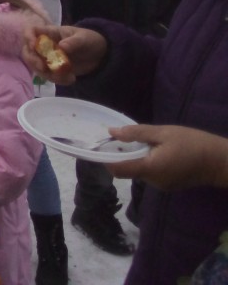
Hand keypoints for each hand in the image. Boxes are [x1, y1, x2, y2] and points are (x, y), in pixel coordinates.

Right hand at [21, 25, 107, 83]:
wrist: (99, 55)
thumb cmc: (89, 40)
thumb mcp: (84, 39)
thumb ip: (73, 42)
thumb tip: (61, 46)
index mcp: (49, 33)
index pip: (31, 31)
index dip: (28, 38)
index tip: (34, 47)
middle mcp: (44, 45)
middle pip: (27, 51)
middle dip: (33, 61)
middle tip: (44, 68)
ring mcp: (47, 58)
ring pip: (36, 66)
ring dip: (48, 74)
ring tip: (67, 77)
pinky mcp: (53, 70)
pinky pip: (48, 76)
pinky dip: (57, 80)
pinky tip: (71, 79)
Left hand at [106, 125, 227, 190]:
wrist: (221, 161)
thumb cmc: (193, 143)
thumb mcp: (163, 133)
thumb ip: (136, 133)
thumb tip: (111, 132)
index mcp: (149, 168)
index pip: (118, 169)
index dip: (106, 158)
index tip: (102, 145)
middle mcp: (153, 181)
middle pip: (127, 170)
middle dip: (122, 155)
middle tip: (124, 138)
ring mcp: (161, 185)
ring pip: (139, 171)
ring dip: (136, 158)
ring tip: (143, 141)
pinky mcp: (169, 185)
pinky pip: (150, 174)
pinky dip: (147, 162)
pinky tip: (155, 150)